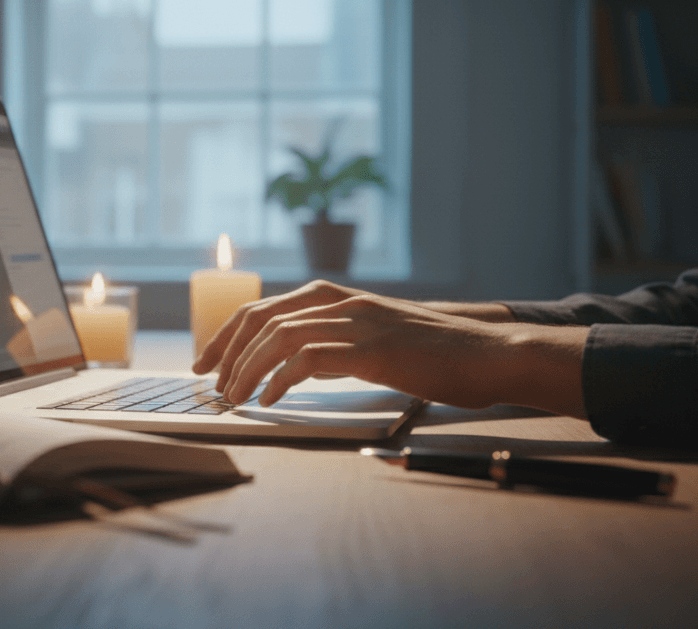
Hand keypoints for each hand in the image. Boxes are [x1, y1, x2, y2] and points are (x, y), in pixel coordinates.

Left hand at [192, 280, 516, 393]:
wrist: (490, 354)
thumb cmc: (434, 354)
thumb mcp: (373, 342)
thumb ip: (334, 347)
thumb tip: (292, 368)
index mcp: (338, 298)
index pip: (264, 308)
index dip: (228, 334)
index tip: (207, 363)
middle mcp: (342, 303)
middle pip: (262, 317)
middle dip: (227, 351)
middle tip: (209, 384)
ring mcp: (358, 323)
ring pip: (280, 335)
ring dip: (248, 368)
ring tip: (234, 397)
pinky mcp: (374, 350)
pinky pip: (311, 359)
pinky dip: (281, 379)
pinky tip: (270, 400)